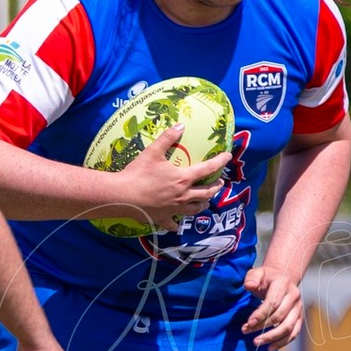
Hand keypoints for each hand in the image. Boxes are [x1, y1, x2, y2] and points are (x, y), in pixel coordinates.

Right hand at [112, 125, 229, 230]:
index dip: (219, 161)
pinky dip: (176, 224)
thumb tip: (181, 125)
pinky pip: (173, 223)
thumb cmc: (138, 173)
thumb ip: (167, 137)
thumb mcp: (153, 152)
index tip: (228, 157)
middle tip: (220, 183)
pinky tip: (176, 225)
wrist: (123, 196)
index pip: (207, 169)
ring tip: (206, 202)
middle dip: (215, 187)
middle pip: (206, 193)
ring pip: (195, 209)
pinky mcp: (163, 218)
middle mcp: (183, 195)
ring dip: (203, 204)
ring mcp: (174, 209)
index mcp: (183, 179)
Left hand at [240, 261, 304, 349]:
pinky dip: (282, 342)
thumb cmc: (266, 278)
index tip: (248, 323)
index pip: (273, 302)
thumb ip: (252, 278)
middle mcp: (294, 297)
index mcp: (284, 284)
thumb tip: (249, 286)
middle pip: (279, 316)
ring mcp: (299, 308)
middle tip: (246, 331)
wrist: (283, 278)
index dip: (261, 314)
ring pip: (288, 327)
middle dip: (262, 326)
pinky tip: (270, 348)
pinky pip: (293, 333)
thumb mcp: (257, 273)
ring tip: (256, 342)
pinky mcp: (299, 318)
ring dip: (272, 337)